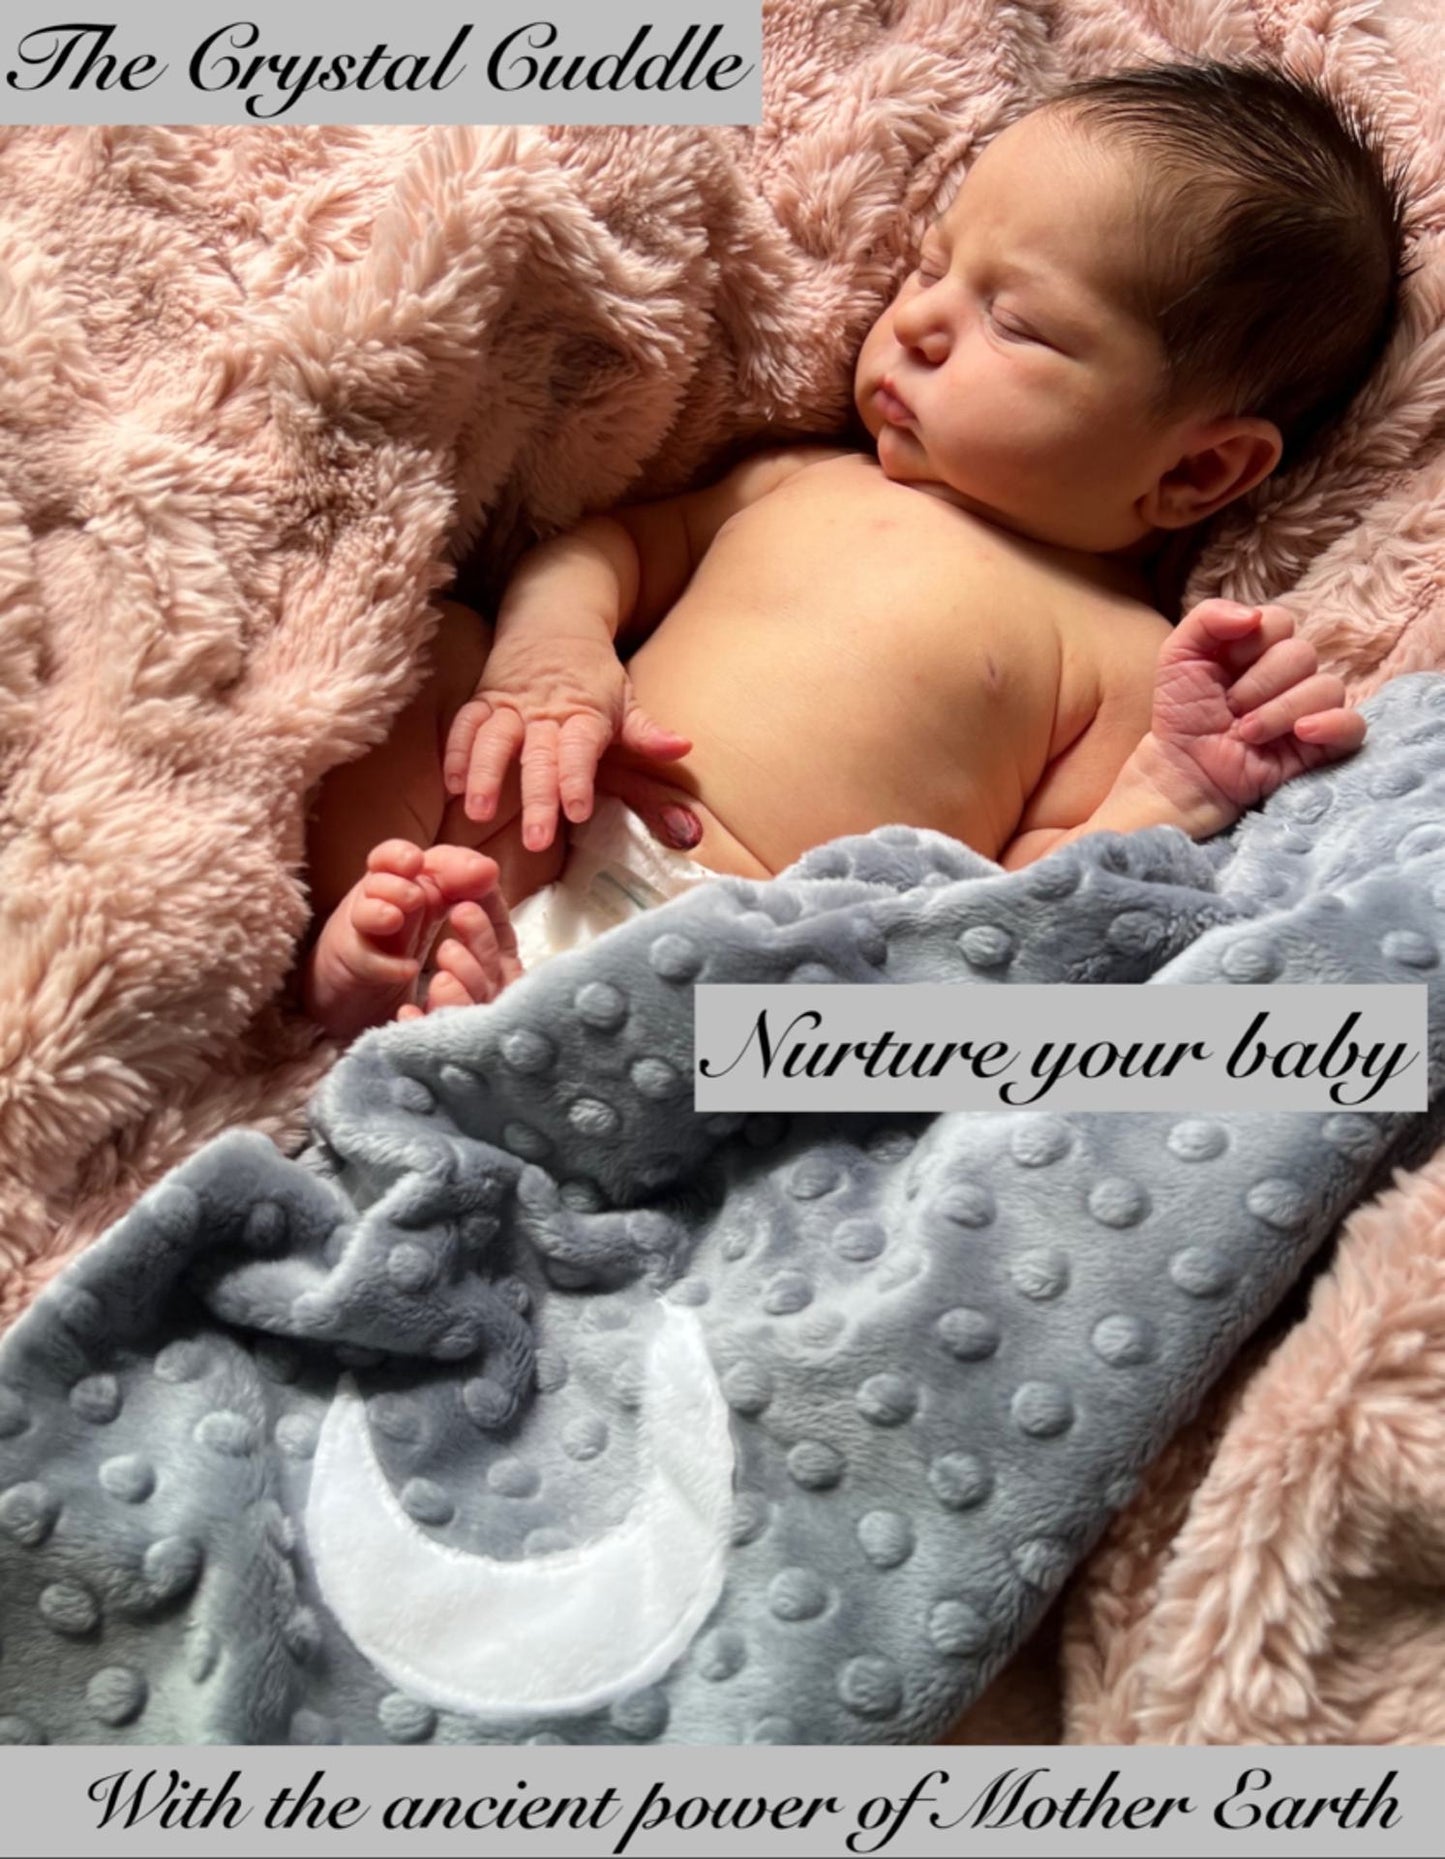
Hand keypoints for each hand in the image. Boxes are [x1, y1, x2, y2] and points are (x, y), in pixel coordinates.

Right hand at [443, 623, 690, 849]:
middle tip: (535, 840)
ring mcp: (510, 705)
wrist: (554, 620)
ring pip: (494, 739)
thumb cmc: (594, 674)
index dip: (577, 779)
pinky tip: (455, 784)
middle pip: (538, 756)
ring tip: (478, 811)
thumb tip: (681, 747)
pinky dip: (457, 751)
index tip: (577, 811)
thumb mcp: (626, 700)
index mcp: (584, 714)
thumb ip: (647, 732)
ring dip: (485, 774)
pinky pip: (466, 724)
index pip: (579, 750)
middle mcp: (545, 712)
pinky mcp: (484, 700)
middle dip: (536, 796)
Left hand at [1137, 599, 1365, 834]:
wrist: (1185, 769)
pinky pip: (1353, 725)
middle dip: (1258, 685)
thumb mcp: (1178, 655)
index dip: (1250, 645)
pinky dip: (1331, 725)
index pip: (1280, 621)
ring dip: (1279, 712)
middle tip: (1231, 708)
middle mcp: (1292, 674)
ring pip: (1326, 687)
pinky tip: (1301, 733)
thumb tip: (1255, 616)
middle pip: (1302, 654)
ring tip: (1248, 733)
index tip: (1223, 669)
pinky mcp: (1324, 744)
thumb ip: (1207, 618)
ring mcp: (1311, 708)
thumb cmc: (1183, 713)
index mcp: (1262, 648)